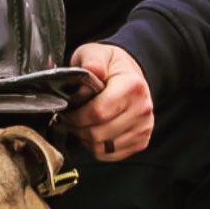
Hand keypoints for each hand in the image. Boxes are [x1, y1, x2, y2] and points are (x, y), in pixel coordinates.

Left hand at [63, 43, 153, 160]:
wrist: (130, 72)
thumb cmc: (109, 64)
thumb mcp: (96, 53)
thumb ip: (92, 61)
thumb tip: (92, 70)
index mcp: (132, 87)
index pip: (99, 112)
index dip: (76, 115)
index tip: (65, 110)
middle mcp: (142, 110)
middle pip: (99, 133)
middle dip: (77, 128)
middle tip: (68, 119)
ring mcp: (144, 128)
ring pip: (103, 148)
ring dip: (85, 139)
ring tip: (79, 124)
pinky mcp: (141, 141)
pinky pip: (111, 155)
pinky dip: (96, 147)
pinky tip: (91, 131)